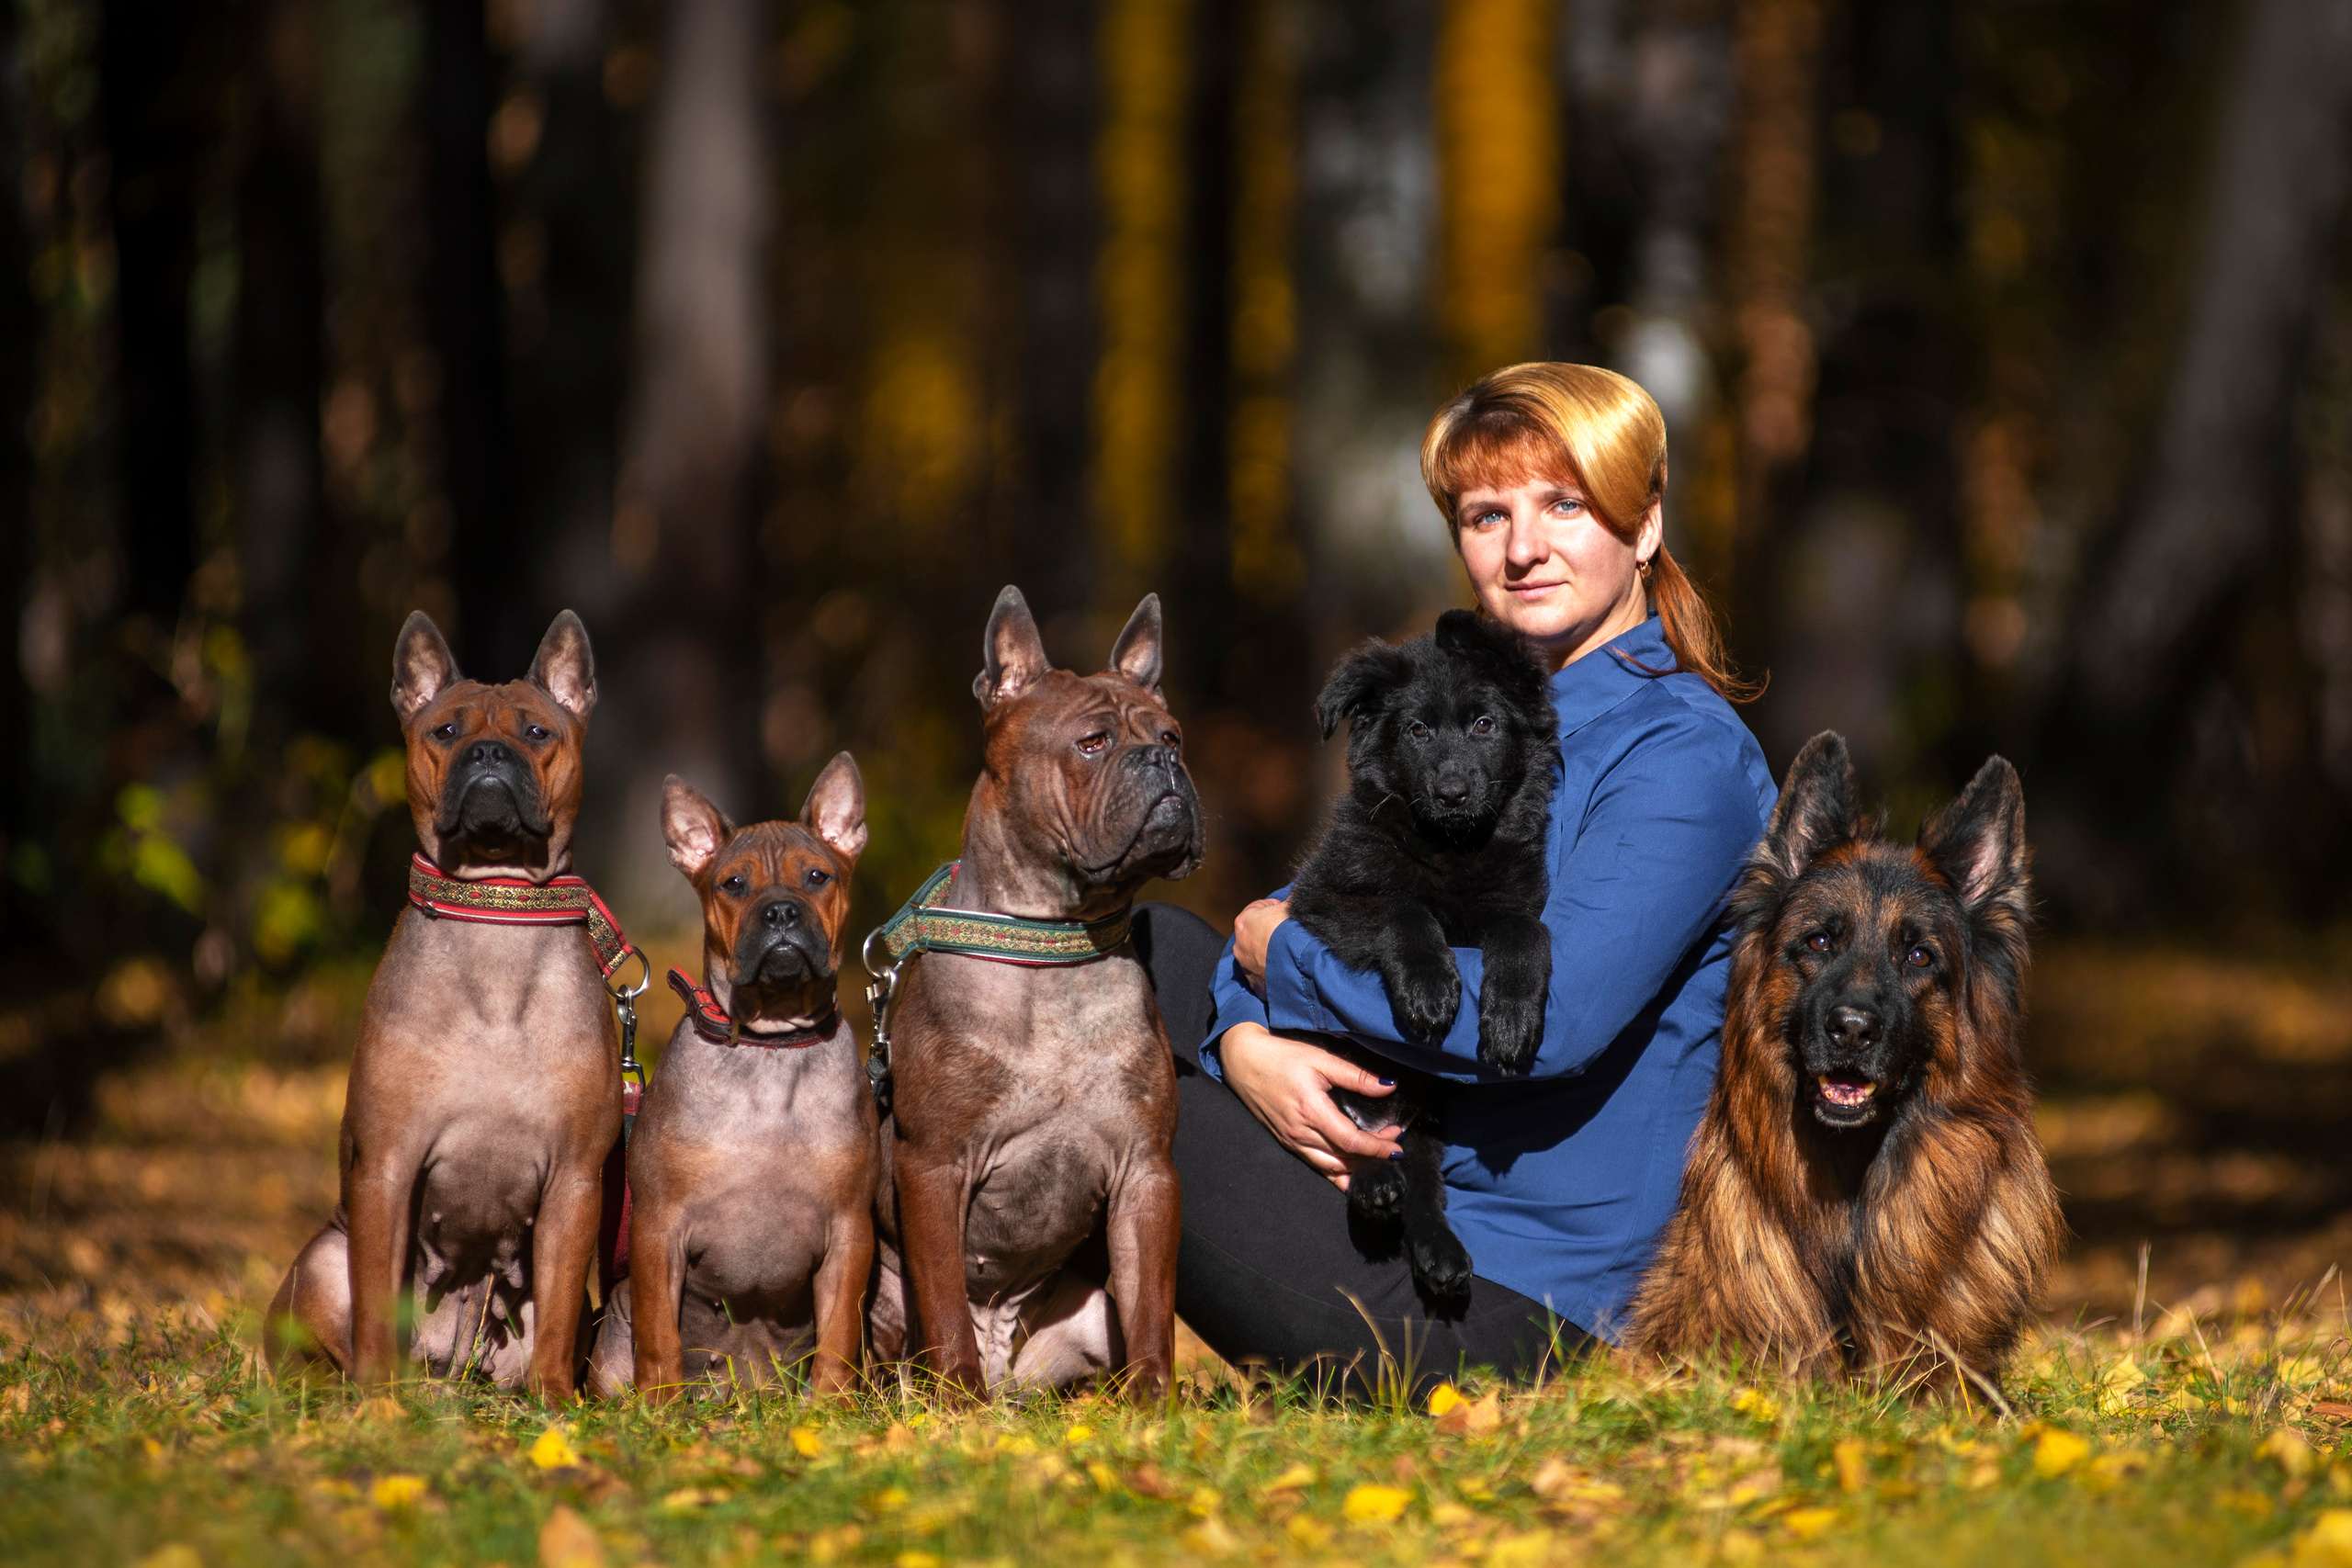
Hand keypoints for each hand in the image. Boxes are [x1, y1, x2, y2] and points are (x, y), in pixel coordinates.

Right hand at [1217, 1022, 1401, 1189]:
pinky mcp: (1286, 1142)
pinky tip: (1350, 1172)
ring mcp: (1291, 1140)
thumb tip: (1388, 1086)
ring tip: (1376, 1155)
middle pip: (1343, 1158)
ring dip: (1356, 1167)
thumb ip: (1356, 1076)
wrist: (1243, 1061)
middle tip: (1392, 1143)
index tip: (1397, 1147)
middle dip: (1373, 1156)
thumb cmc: (1281, 1056)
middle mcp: (1300, 1132)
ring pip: (1330, 1167)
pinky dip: (1336, 1172)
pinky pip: (1315, 1165)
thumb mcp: (1321, 1059)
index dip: (1377, 1148)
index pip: (1351, 1141)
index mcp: (1311, 1111)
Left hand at [1232, 898, 1290, 992]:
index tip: (1284, 911)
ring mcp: (1245, 965)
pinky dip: (1270, 970)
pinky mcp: (1254, 983)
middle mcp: (1239, 944)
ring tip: (1286, 951)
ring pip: (1256, 954)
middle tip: (1286, 932)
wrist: (1296, 965)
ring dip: (1268, 951)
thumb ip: (1291, 898)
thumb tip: (1300, 889)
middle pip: (1254, 932)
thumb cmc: (1289, 933)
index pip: (1257, 908)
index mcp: (1244, 922)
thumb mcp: (1291, 907)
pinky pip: (1261, 973)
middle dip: (1268, 931)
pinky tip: (1284, 966)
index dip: (1273, 907)